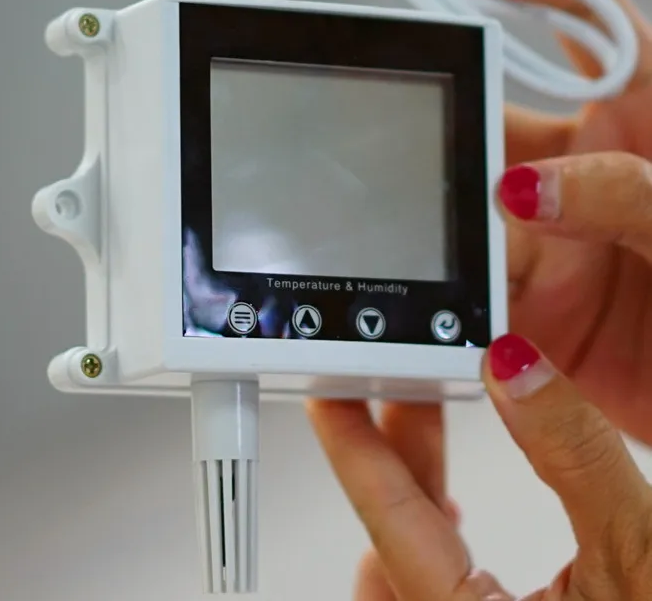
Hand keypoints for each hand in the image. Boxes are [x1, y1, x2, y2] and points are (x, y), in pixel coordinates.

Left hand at [308, 334, 651, 599]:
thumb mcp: (643, 557)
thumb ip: (573, 455)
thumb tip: (514, 369)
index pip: (392, 521)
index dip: (354, 447)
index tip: (328, 396)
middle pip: (400, 533)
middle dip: (398, 450)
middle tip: (396, 383)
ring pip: (412, 560)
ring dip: (415, 489)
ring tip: (420, 431)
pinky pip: (434, 586)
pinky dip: (433, 535)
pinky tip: (446, 509)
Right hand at [438, 0, 651, 445]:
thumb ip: (629, 196)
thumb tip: (525, 189)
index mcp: (638, 124)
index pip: (585, 30)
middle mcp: (581, 175)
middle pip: (489, 127)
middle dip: (443, 129)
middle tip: (401, 145)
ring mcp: (546, 241)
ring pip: (466, 214)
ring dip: (438, 223)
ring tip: (411, 237)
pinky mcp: (524, 306)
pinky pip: (466, 293)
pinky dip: (441, 297)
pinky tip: (423, 302)